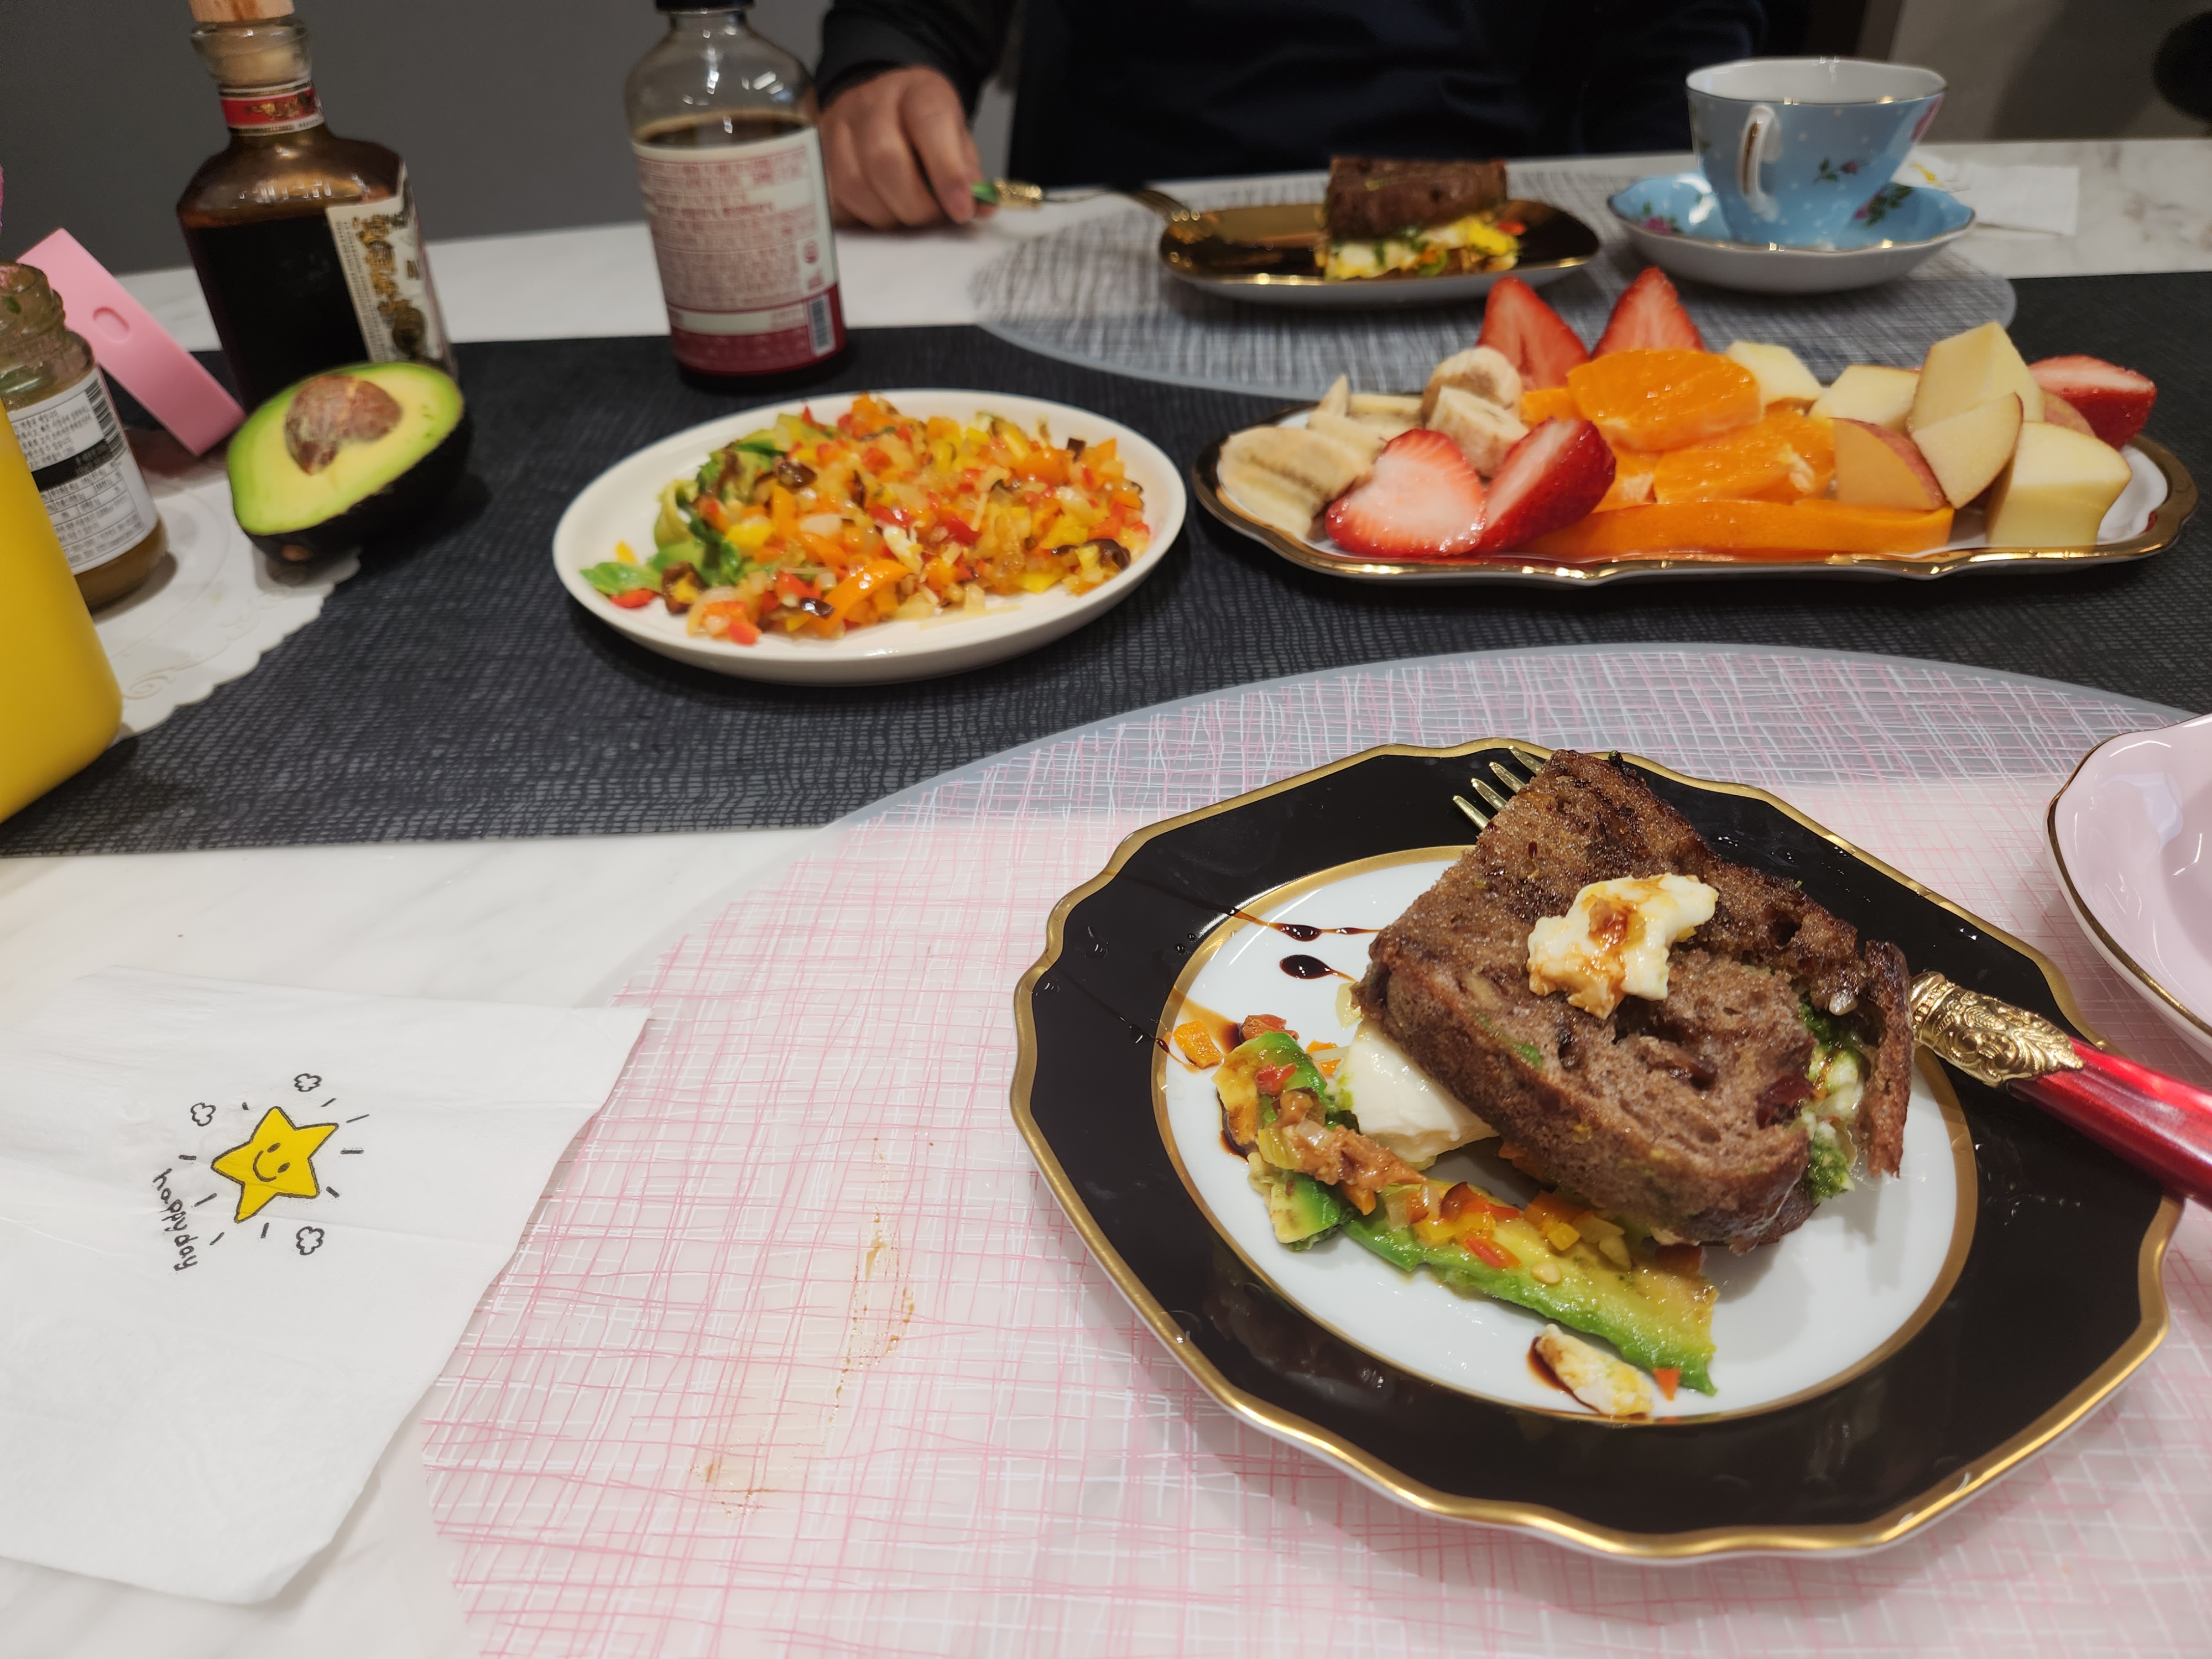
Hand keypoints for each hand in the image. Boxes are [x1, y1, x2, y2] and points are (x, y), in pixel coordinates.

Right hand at [820, 66, 988, 228]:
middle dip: (914, 204)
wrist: (880, 101)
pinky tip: (878, 213)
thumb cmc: (923, 127)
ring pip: (854, 184)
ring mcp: (838, 127)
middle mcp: (872, 103)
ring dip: (886, 216)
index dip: (947, 173)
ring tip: (905, 217)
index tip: (961, 209)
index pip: (929, 124)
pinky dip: (859, 217)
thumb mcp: (954, 138)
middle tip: (932, 218)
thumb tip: (982, 206)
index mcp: (917, 92)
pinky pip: (833, 199)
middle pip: (885, 160)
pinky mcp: (819, 155)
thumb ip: (967, 171)